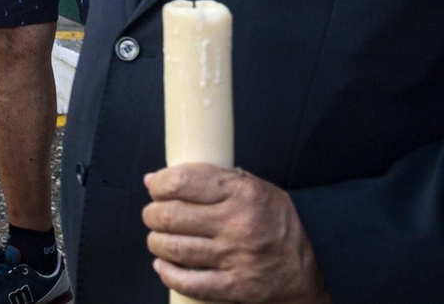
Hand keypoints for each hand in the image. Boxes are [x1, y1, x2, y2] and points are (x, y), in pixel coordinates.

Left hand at [143, 164, 329, 303]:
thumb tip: (154, 179)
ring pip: (173, 248)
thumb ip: (209, 178)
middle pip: (169, 216)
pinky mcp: (236, 287)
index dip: (158, 184)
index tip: (155, 187)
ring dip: (156, 242)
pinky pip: (187, 282)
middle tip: (153, 215)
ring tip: (158, 239)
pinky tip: (164, 265)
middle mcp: (238, 224)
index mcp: (243, 193)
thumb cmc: (278, 223)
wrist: (316, 266)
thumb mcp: (255, 188)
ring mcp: (236, 258)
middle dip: (152, 214)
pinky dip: (167, 273)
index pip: (181, 182)